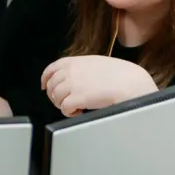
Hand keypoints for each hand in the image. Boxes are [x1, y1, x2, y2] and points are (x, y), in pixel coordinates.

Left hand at [40, 56, 157, 116]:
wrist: (130, 83)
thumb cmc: (119, 74)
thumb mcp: (96, 63)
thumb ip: (81, 67)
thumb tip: (74, 76)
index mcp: (73, 61)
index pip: (51, 69)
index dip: (46, 79)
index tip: (45, 86)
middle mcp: (69, 72)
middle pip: (51, 86)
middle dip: (56, 95)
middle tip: (66, 101)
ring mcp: (71, 84)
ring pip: (55, 98)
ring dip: (63, 105)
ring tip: (76, 107)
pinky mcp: (76, 98)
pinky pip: (64, 108)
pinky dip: (70, 113)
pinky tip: (80, 111)